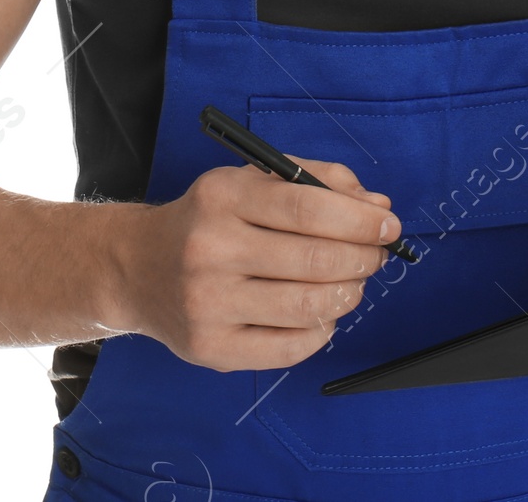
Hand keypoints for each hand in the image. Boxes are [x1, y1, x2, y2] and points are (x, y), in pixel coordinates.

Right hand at [115, 157, 400, 371]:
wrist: (138, 267)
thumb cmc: (209, 218)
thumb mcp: (253, 179)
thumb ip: (316, 182)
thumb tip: (377, 208)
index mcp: (224, 196)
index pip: (309, 208)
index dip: (359, 220)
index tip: (388, 226)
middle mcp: (211, 249)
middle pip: (314, 260)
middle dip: (361, 258)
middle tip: (375, 256)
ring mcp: (208, 303)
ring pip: (307, 307)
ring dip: (347, 295)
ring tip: (352, 283)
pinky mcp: (211, 348)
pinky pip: (288, 349)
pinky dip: (320, 332)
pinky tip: (321, 314)